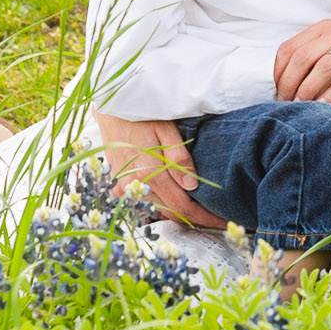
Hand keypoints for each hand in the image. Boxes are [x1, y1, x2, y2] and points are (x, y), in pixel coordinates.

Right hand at [92, 112, 220, 227]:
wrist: (109, 108)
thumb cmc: (141, 114)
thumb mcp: (166, 129)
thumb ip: (179, 157)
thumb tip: (192, 186)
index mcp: (150, 172)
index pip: (182, 205)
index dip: (203, 217)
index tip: (221, 221)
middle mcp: (136, 184)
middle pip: (170, 212)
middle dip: (194, 217)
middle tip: (215, 218)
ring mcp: (125, 186)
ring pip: (157, 208)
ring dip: (177, 212)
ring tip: (199, 210)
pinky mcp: (118, 184)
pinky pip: (143, 201)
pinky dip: (160, 203)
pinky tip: (173, 198)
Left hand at [275, 14, 330, 104]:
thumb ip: (319, 52)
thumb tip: (291, 81)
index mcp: (326, 27)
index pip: (290, 48)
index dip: (278, 73)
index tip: (277, 92)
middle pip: (303, 58)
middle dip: (289, 85)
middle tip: (286, 105)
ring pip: (324, 66)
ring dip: (309, 89)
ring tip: (303, 107)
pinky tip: (327, 106)